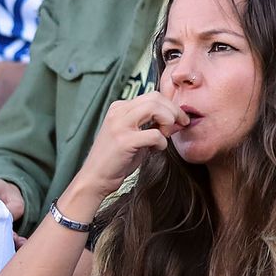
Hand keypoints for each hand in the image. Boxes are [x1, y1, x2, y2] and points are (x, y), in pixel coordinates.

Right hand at [66, 92, 187, 208]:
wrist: (95, 179)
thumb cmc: (117, 159)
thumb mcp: (134, 134)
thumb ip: (151, 123)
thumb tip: (176, 118)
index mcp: (119, 108)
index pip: (152, 96)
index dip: (170, 106)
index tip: (179, 119)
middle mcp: (118, 113)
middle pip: (156, 98)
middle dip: (174, 110)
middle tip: (180, 124)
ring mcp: (119, 125)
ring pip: (155, 108)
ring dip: (168, 120)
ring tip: (165, 135)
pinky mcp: (124, 141)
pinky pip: (154, 134)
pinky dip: (162, 142)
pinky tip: (156, 149)